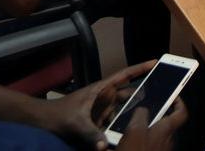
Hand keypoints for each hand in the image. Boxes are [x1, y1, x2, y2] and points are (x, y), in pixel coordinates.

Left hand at [37, 60, 156, 149]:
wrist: (41, 122)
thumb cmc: (57, 115)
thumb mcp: (75, 123)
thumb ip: (91, 133)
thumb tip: (104, 146)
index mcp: (101, 90)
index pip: (124, 75)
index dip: (140, 68)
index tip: (156, 62)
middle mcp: (104, 98)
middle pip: (128, 93)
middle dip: (144, 92)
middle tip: (163, 94)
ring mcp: (101, 110)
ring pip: (123, 109)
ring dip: (134, 111)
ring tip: (152, 114)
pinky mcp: (97, 121)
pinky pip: (115, 122)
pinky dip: (123, 125)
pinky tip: (133, 131)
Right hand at [115, 99, 187, 150]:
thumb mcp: (134, 130)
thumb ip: (140, 115)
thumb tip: (143, 110)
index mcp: (165, 130)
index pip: (181, 113)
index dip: (179, 103)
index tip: (174, 96)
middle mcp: (167, 140)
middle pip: (166, 124)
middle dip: (154, 117)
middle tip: (141, 114)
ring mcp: (161, 149)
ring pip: (155, 135)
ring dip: (144, 131)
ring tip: (128, 130)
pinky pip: (149, 146)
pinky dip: (140, 142)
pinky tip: (127, 143)